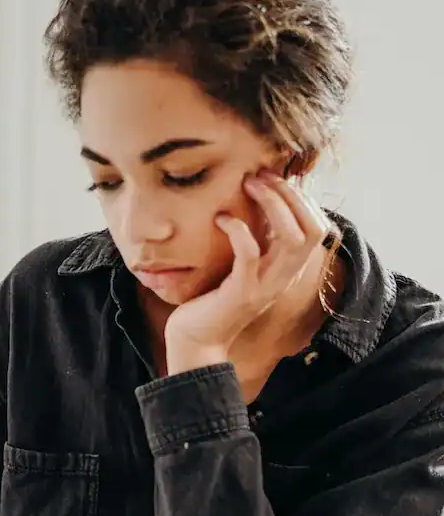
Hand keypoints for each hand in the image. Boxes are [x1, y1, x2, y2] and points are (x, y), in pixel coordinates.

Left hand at [164, 171, 329, 373]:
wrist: (196, 340)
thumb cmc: (214, 298)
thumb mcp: (245, 267)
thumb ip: (259, 243)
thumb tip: (260, 204)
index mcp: (288, 269)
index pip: (318, 227)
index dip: (302, 198)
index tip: (274, 177)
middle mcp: (284, 277)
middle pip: (312, 228)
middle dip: (291, 194)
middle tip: (260, 175)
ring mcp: (265, 286)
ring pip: (291, 238)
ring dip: (273, 204)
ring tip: (248, 184)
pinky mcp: (241, 292)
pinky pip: (250, 253)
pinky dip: (239, 230)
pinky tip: (221, 218)